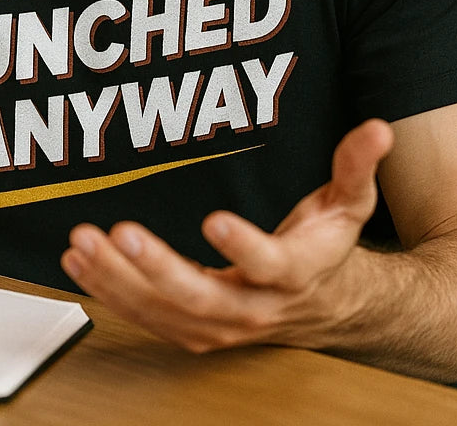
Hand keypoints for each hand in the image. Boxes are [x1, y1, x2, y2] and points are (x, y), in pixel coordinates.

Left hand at [60, 119, 393, 352]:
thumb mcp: (351, 204)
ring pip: (165, 311)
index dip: (245, 246)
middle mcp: (255, 308)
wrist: (328, 308)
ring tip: (82, 243)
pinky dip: (110, 292)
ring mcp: (221, 324)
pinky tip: (78, 264)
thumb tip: (378, 128)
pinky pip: (146, 317)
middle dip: (156, 267)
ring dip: (119, 279)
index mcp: (295, 274)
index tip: (214, 218)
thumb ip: (357, 165)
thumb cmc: (329, 249)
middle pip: (203, 296)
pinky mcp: (194, 329)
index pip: (272, 265)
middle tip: (118, 233)